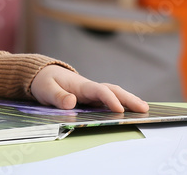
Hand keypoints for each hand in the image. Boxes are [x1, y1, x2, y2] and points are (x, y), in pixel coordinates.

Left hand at [30, 65, 148, 113]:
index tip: (119, 109)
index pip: (99, 91)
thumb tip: (72, 102)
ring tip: (144, 109)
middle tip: (144, 108)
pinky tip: (131, 111)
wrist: (41, 75)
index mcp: (80, 85)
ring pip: (114, 94)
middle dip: (128, 98)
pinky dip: (121, 103)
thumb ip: (57, 96)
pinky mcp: (91, 98)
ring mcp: (91, 92)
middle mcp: (89, 87)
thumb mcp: (46, 89)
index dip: (109, 99)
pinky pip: (109, 99)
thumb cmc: (44, 81)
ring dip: (128, 100)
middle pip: (112, 90)